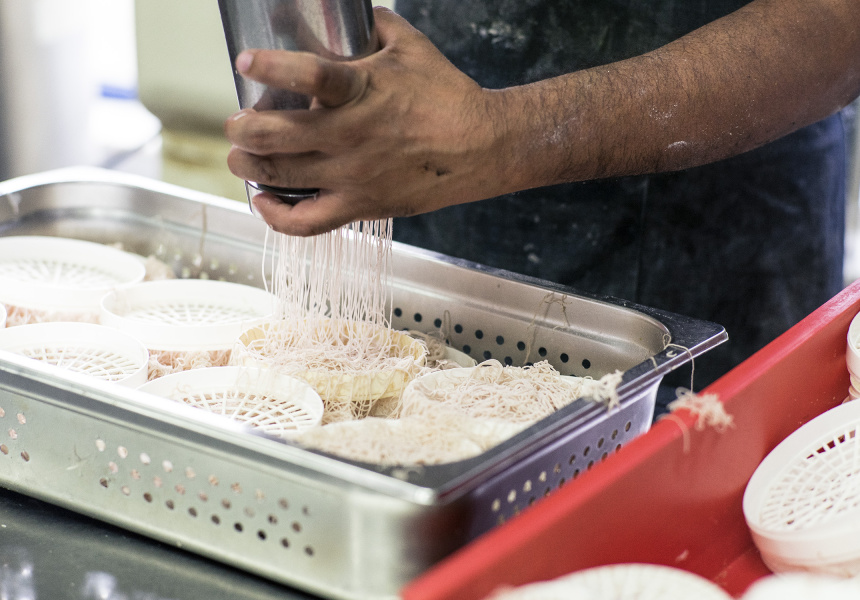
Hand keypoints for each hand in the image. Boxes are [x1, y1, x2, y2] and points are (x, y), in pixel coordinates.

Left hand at [224, 8, 509, 235]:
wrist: (482, 147)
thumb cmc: (448, 96)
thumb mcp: (411, 46)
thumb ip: (374, 26)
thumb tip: (351, 11)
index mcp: (363, 92)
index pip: (310, 77)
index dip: (272, 68)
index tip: (245, 63)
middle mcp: (352, 137)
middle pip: (278, 137)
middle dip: (242, 129)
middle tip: (235, 122)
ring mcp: (353, 176)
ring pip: (282, 177)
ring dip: (248, 165)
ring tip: (239, 156)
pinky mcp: (360, 206)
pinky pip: (306, 224)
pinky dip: (276, 217)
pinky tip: (263, 201)